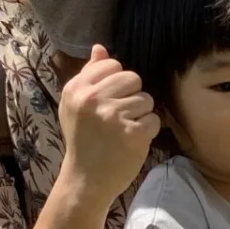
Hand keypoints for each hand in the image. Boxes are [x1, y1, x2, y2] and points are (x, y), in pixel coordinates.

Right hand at [58, 43, 159, 204]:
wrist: (85, 180)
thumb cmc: (82, 140)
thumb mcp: (75, 105)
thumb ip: (88, 75)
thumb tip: (100, 48)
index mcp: (76, 89)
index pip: (111, 64)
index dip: (117, 82)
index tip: (110, 100)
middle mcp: (93, 99)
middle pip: (133, 78)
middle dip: (132, 96)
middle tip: (120, 117)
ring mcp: (113, 116)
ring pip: (146, 99)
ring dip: (141, 115)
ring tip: (124, 130)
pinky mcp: (132, 133)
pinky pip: (154, 119)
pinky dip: (149, 131)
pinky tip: (133, 141)